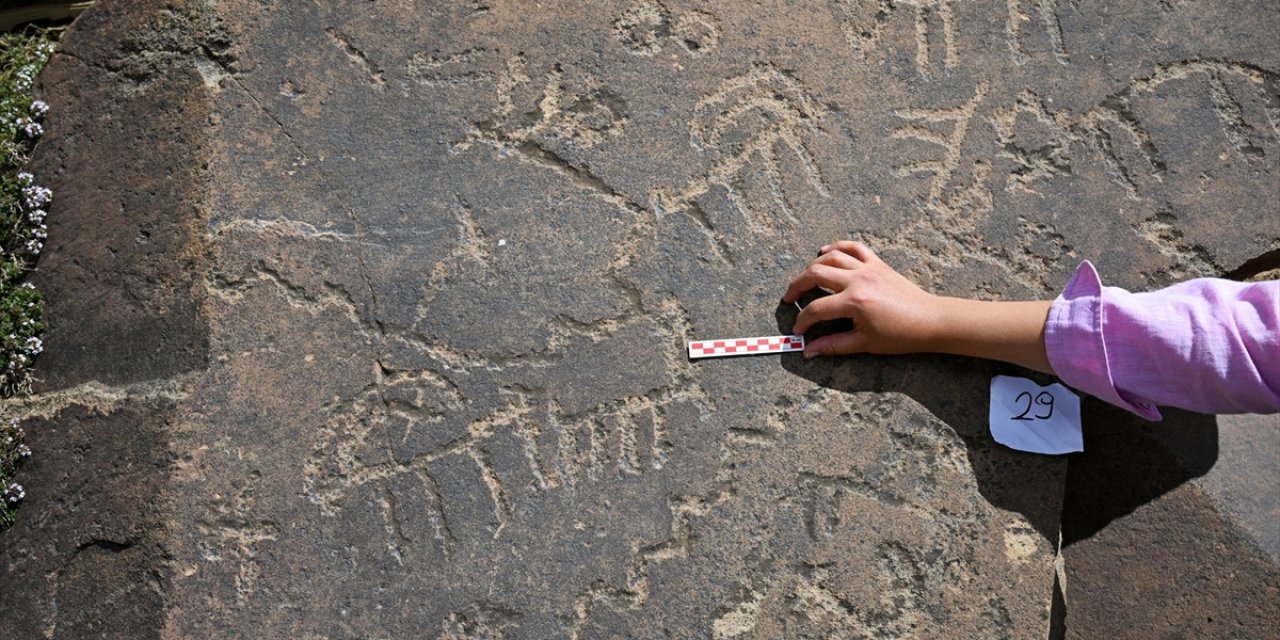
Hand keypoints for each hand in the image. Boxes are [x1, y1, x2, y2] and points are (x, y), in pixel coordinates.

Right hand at [781, 241, 943, 357]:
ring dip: (813, 266)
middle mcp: (858, 280)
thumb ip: (833, 346)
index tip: (798, 330)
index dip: (802, 320)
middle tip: (788, 298)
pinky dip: (837, 247)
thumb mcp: (864, 343)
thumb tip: (808, 352)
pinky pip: (853, 247)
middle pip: (815, 274)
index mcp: (854, 302)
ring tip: (804, 280)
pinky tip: (824, 252)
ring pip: (831, 257)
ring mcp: (868, 268)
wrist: (930, 320)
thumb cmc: (900, 335)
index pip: (816, 309)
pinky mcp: (877, 263)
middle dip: (796, 286)